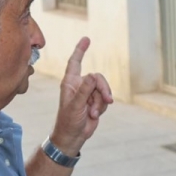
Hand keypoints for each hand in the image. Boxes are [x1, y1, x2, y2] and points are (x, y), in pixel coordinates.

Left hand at [50, 37, 113, 154]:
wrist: (73, 136)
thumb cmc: (69, 121)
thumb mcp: (76, 105)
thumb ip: (85, 90)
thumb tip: (93, 74)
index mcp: (70, 83)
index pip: (75, 62)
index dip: (80, 50)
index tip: (86, 39)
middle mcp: (79, 86)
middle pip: (97, 78)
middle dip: (103, 89)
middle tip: (107, 100)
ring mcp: (87, 94)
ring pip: (103, 89)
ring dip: (101, 102)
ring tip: (94, 113)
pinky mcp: (95, 102)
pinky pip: (105, 99)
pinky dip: (102, 107)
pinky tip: (94, 115)